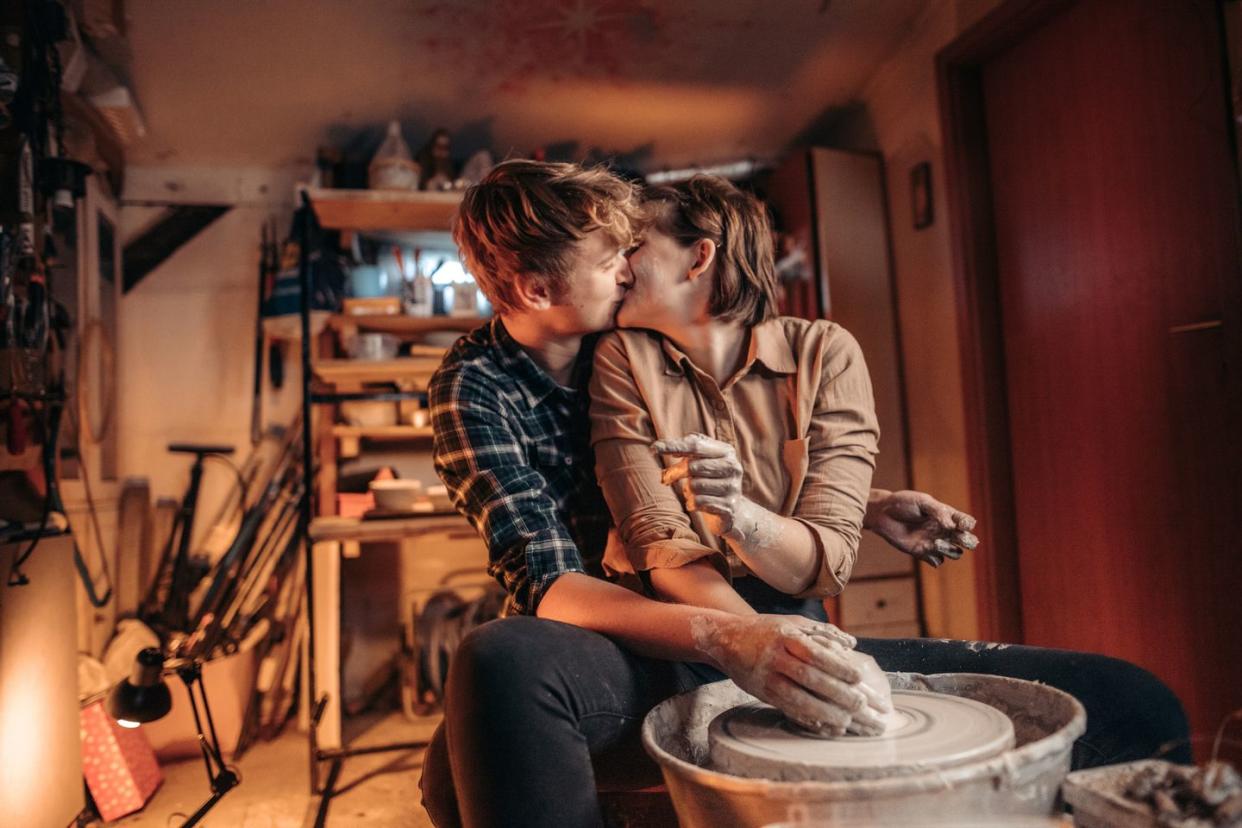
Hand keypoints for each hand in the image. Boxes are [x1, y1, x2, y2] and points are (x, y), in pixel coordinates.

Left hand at [654, 433, 744, 535]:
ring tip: (691, 492)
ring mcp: (732, 488)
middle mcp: (733, 467)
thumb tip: (659, 447)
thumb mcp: (700, 461)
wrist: (732, 511)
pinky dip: (691, 503)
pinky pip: (699, 502)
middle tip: (667, 478)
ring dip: (687, 491)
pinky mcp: (728, 507)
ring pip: (694, 486)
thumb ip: (685, 450)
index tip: (654, 448)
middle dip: (675, 473)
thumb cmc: (710, 481)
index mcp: (726, 451)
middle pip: (693, 466)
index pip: (695, 445)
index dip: (673, 445)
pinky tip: (695, 504)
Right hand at [691, 613, 890, 735]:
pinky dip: (807, 720)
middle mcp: (775, 657)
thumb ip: (822, 631)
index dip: (837, 666)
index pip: (815, 653)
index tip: (859, 677)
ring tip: (846, 722)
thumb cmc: (764, 629)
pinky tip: (824, 727)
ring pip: (797, 699)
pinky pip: (786, 710)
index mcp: (785, 637)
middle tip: (861, 705)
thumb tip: (852, 643)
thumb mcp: (791, 622)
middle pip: (809, 678)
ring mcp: (767, 677)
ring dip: (824, 713)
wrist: (724, 639)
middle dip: (837, 693)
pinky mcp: (762, 693)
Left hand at [866, 489, 978, 566]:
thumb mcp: (922, 501)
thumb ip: (938, 512)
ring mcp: (934, 542)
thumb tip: (950, 526)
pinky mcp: (922, 553)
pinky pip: (937, 561)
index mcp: (947, 515)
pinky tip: (926, 548)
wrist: (883, 514)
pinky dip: (936, 558)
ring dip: (951, 550)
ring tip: (936, 542)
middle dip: (968, 541)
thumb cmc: (903, 503)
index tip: (961, 524)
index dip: (968, 525)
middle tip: (959, 538)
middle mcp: (943, 530)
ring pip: (955, 553)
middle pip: (967, 540)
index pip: (966, 522)